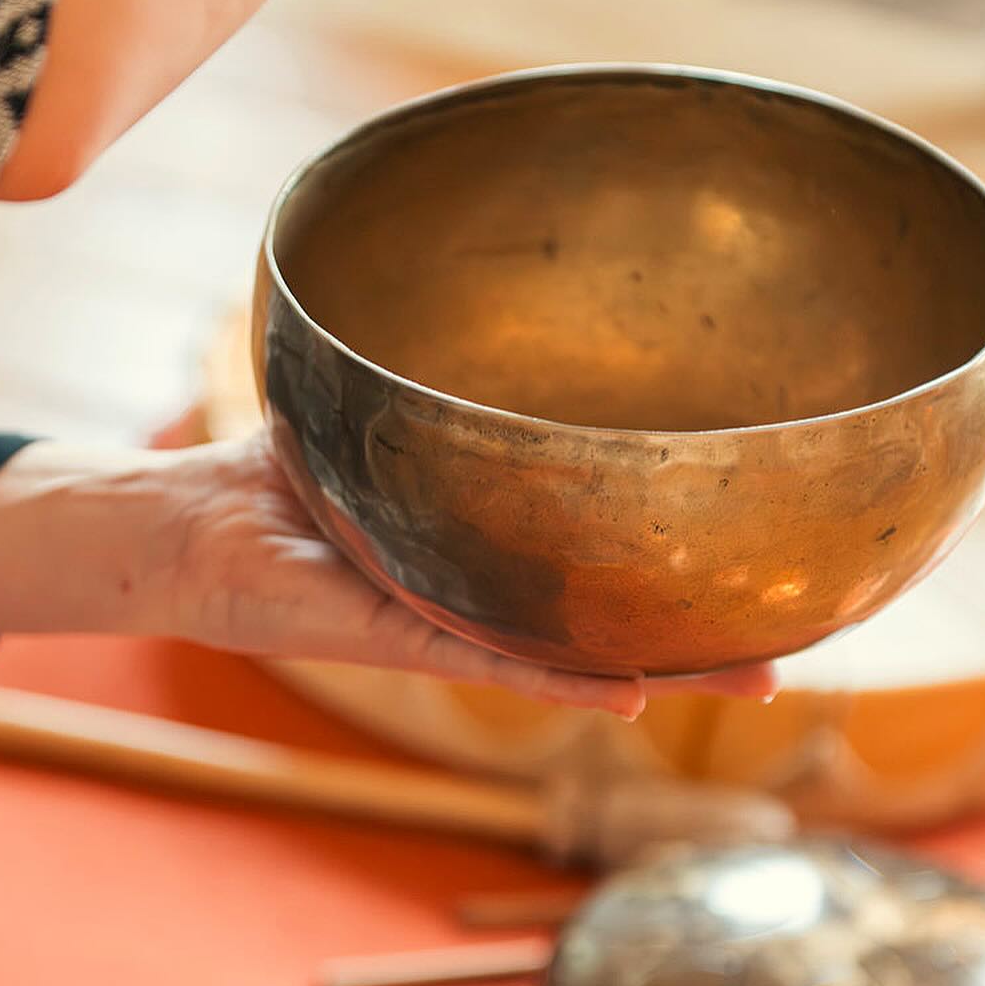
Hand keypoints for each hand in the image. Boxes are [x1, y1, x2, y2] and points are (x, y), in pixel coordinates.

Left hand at [158, 432, 778, 718]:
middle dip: (709, 629)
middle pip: (618, 618)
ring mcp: (454, 619)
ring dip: (671, 665)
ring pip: (582, 655)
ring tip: (757, 676)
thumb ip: (442, 379)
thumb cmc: (281, 473)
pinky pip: (497, 662)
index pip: (605, 554)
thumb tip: (503, 297)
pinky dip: (567, 678)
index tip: (766, 555)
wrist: (185, 528)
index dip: (683, 560)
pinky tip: (638, 688)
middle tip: (799, 639)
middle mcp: (489, 592)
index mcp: (494, 545)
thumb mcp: (381, 408)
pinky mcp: (403, 635)